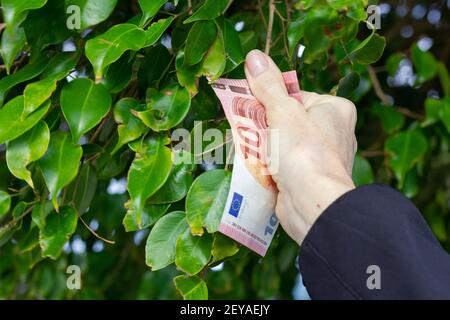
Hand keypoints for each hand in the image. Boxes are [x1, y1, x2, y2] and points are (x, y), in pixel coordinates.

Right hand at [244, 50, 356, 244]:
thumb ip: (268, 85)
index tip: (250, 107)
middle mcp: (333, 133)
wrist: (313, 205)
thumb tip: (255, 56)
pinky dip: (269, 166)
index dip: (270, 101)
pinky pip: (284, 165)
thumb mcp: (282, 112)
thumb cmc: (304, 153)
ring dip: (263, 147)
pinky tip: (259, 169)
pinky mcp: (309, 179)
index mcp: (335, 110)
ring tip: (251, 151)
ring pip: (282, 144)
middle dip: (263, 126)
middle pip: (286, 120)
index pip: (295, 96)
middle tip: (245, 130)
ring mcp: (321, 158)